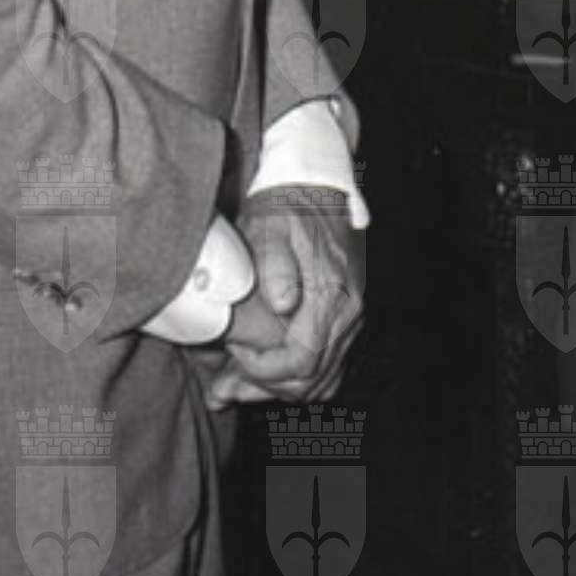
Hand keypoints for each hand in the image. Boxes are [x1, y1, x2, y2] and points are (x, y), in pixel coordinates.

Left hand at [201, 188, 363, 410]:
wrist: (316, 187)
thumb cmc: (287, 208)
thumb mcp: (270, 228)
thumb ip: (276, 266)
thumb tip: (282, 304)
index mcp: (330, 292)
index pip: (302, 359)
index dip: (264, 371)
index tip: (236, 356)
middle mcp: (348, 310)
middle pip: (312, 379)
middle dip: (265, 388)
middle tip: (224, 384)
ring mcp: (351, 316)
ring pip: (323, 379)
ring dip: (280, 388)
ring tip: (239, 384)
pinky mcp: (347, 316)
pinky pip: (330, 364)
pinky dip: (300, 378)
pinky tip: (269, 371)